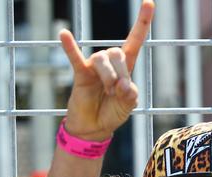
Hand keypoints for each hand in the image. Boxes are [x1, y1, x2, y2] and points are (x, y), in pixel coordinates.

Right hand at [60, 0, 154, 140]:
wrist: (94, 128)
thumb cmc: (112, 113)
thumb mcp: (128, 105)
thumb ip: (130, 95)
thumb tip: (122, 84)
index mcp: (126, 67)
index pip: (135, 40)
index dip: (142, 22)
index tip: (148, 2)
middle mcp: (110, 63)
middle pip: (117, 52)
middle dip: (120, 72)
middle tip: (117, 92)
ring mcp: (94, 67)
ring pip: (102, 58)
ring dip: (108, 76)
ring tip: (108, 91)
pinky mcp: (80, 74)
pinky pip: (75, 57)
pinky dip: (70, 46)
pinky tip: (64, 34)